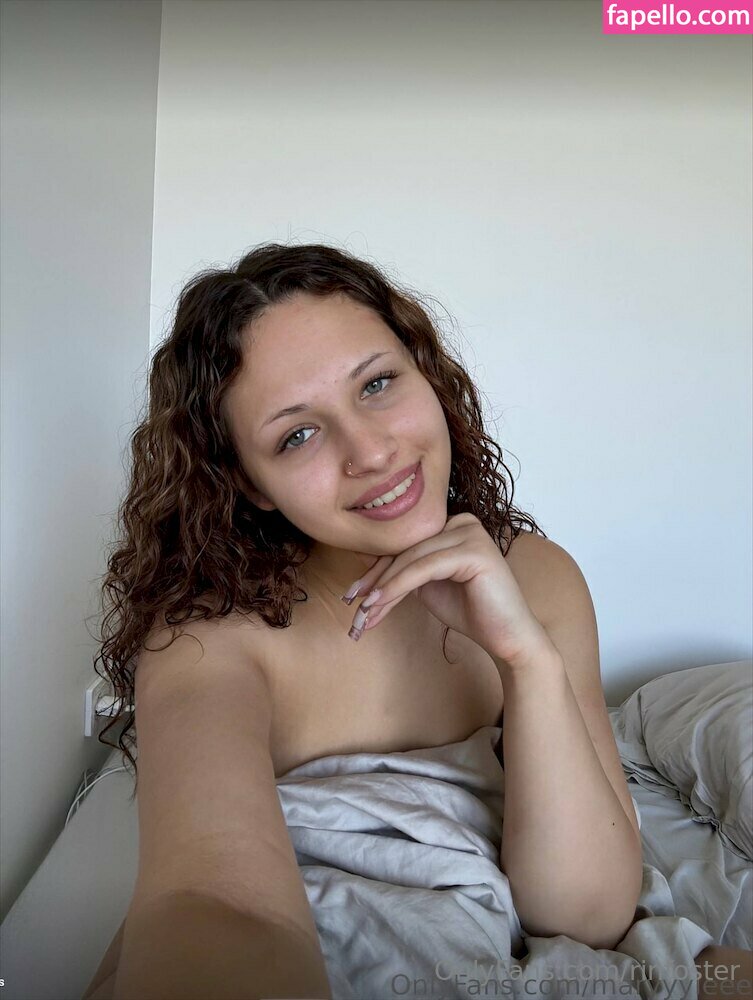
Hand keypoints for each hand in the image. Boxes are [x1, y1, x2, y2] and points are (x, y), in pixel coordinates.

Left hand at [345, 513, 549, 666]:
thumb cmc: (470, 612)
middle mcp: (462, 522)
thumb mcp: (427, 586)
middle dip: (375, 581)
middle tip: (352, 607)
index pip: (406, 546)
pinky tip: (379, 604)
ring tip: (363, 614)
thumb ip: (405, 571)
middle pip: (405, 551)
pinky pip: (423, 569)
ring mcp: (471, 532)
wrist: (507, 638)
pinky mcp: (474, 550)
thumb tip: (363, 564)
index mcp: (453, 525)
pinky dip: (397, 587)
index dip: (376, 571)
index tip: (352, 595)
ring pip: (411, 560)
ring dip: (382, 589)